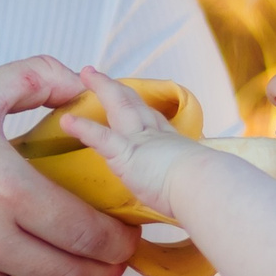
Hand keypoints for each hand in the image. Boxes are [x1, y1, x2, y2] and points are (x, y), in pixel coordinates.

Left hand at [59, 67, 218, 220]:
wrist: (206, 186)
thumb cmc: (209, 189)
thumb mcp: (201, 183)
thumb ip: (192, 184)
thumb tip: (198, 200)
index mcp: (174, 144)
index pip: (154, 121)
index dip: (139, 108)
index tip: (130, 99)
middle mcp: (157, 136)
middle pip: (135, 104)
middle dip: (117, 89)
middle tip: (100, 76)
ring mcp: (141, 140)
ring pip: (119, 107)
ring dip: (102, 89)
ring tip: (86, 75)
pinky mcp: (127, 153)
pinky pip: (100, 137)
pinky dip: (82, 128)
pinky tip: (67, 121)